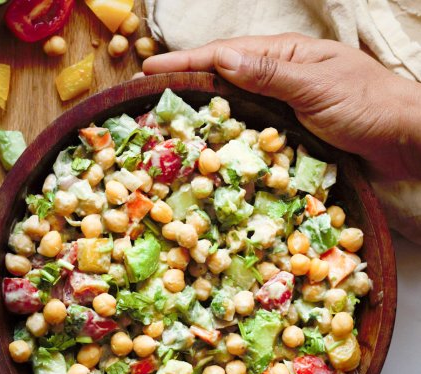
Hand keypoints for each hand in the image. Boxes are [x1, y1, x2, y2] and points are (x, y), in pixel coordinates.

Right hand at [143, 33, 420, 180]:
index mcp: (284, 57)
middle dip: (187, 82)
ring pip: (233, 106)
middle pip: (223, 78)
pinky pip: (249, 132)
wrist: (404, 141)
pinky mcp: (288, 135)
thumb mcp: (316, 85)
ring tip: (170, 119)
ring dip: (203, 111)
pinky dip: (227, 136)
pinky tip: (211, 145)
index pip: (225, 56)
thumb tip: (221, 58)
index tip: (149, 70)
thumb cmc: (367, 106)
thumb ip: (270, 73)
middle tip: (151, 93)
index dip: (186, 63)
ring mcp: (282, 108)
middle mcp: (278, 80)